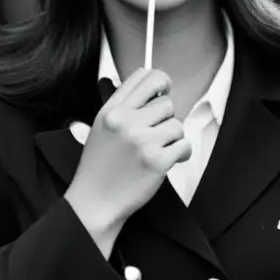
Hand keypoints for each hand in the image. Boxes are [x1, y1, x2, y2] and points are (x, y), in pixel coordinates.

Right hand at [65, 68, 190, 250]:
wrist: (94, 203)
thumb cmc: (99, 167)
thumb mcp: (101, 127)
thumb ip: (124, 106)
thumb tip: (154, 88)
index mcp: (112, 110)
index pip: (145, 76)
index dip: (160, 82)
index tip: (163, 92)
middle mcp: (126, 121)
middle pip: (166, 102)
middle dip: (165, 118)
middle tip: (156, 133)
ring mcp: (142, 140)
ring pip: (177, 124)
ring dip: (173, 139)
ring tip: (158, 150)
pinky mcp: (157, 161)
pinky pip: (185, 145)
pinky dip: (181, 154)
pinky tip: (168, 161)